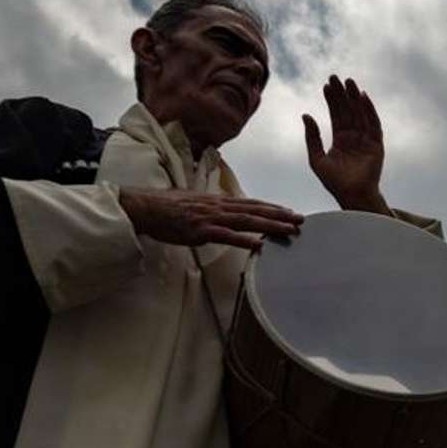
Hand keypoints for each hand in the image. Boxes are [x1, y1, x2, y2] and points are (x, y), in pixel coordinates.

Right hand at [117, 187, 301, 250]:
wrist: (145, 207)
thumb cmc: (166, 207)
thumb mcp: (194, 203)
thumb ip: (211, 208)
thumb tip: (223, 212)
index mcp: (217, 201)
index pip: (251, 203)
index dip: (271, 207)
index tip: (289, 211)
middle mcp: (218, 207)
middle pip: (255, 210)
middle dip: (280, 215)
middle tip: (301, 220)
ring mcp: (211, 218)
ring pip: (247, 221)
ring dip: (270, 225)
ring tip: (290, 230)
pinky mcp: (201, 231)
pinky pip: (227, 236)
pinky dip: (245, 240)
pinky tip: (260, 246)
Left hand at [303, 75, 387, 213]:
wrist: (352, 196)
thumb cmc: (334, 183)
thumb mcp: (316, 158)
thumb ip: (312, 137)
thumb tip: (305, 115)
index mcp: (340, 141)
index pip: (336, 115)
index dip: (331, 100)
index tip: (325, 85)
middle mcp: (354, 138)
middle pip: (348, 111)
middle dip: (342, 94)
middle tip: (335, 77)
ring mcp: (366, 140)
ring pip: (360, 114)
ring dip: (355, 97)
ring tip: (348, 82)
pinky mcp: (376, 144)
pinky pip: (373, 123)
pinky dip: (369, 110)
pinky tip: (362, 96)